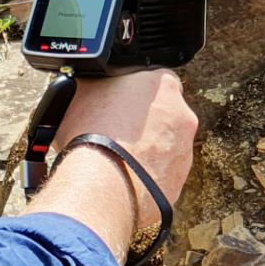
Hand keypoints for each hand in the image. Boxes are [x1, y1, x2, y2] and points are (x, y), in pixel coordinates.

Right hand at [26, 70, 197, 257]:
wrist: (102, 186)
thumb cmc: (91, 136)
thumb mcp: (80, 92)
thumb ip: (96, 85)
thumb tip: (90, 85)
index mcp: (164, 85)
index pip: (150, 80)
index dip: (129, 92)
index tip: (114, 103)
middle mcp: (182, 116)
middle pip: (162, 113)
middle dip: (141, 123)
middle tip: (114, 132)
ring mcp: (184, 151)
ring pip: (163, 146)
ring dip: (144, 150)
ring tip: (114, 159)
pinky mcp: (178, 183)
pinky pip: (160, 175)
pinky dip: (144, 176)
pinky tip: (122, 178)